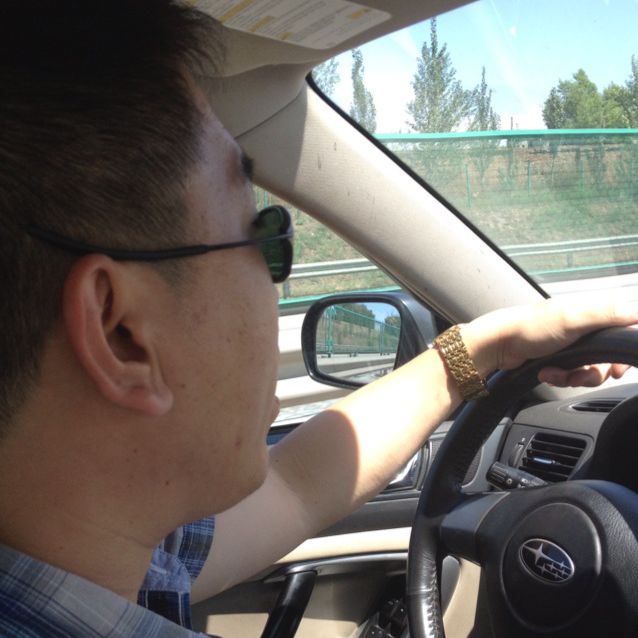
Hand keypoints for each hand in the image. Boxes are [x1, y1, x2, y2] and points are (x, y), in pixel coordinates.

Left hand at [463, 297, 637, 382]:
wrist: (500, 346)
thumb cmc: (530, 328)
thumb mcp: (572, 318)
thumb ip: (607, 314)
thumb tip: (637, 313)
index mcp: (594, 310)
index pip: (627, 328)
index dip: (623, 352)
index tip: (616, 365)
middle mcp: (587, 325)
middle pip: (612, 357)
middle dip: (596, 370)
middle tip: (584, 372)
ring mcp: (574, 342)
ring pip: (593, 370)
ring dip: (576, 376)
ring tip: (558, 372)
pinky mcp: (562, 357)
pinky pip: (575, 374)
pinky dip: (563, 377)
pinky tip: (549, 373)